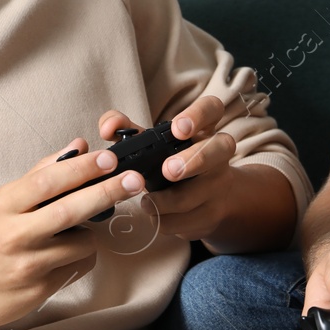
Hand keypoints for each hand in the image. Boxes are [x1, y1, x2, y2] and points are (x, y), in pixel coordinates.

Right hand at [0, 138, 148, 329]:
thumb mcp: (0, 204)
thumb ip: (40, 174)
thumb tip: (78, 145)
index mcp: (2, 206)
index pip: (47, 181)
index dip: (81, 168)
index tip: (108, 158)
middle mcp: (13, 234)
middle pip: (70, 210)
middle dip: (107, 192)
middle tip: (135, 179)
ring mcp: (27, 265)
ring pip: (81, 242)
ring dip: (90, 233)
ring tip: (76, 231)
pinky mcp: (38, 290)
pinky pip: (77, 267)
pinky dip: (80, 257)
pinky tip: (64, 256)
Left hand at [96, 95, 242, 242]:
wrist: (204, 199)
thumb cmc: (170, 162)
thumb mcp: (150, 144)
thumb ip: (125, 131)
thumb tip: (108, 128)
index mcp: (201, 129)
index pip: (212, 108)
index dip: (198, 115)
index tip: (177, 129)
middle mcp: (218, 153)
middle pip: (222, 146)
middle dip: (195, 159)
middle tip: (169, 171)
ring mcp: (219, 183)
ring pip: (205, 190)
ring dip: (173, 200)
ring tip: (147, 203)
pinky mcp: (214, 212)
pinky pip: (193, 219)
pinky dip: (169, 220)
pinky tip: (154, 217)